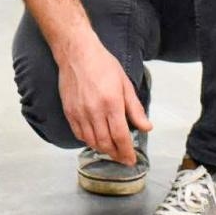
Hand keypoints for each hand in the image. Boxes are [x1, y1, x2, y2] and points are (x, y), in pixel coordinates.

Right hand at [57, 31, 152, 163]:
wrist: (76, 53)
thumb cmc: (103, 65)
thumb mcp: (125, 84)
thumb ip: (135, 108)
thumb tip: (146, 127)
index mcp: (111, 103)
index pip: (120, 136)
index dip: (127, 152)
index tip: (131, 160)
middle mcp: (94, 111)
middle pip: (105, 143)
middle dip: (116, 154)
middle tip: (123, 158)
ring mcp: (79, 112)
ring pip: (91, 141)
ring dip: (102, 150)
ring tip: (111, 150)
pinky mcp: (69, 112)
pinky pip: (79, 134)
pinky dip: (88, 141)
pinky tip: (95, 140)